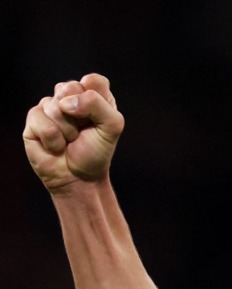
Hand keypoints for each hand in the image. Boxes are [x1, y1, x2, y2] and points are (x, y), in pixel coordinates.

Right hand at [23, 73, 123, 192]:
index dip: (95, 98)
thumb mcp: (112, 127)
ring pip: (56, 107)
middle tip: (82, 131)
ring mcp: (50, 106)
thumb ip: (98, 105)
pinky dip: (54, 140)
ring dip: (68, 131)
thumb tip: (65, 103)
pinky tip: (56, 146)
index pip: (94, 80)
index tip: (98, 118)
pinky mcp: (34, 119)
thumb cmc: (96, 152)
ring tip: (69, 140)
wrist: (79, 178)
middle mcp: (70, 97)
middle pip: (71, 87)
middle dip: (80, 116)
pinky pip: (43, 123)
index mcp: (93, 96)